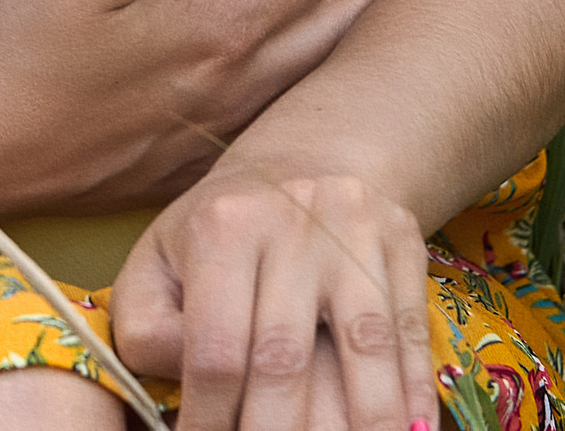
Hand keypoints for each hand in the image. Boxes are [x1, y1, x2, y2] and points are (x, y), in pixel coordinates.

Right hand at [0, 0, 417, 219]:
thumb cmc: (17, 54)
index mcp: (215, 37)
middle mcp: (236, 92)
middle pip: (336, 27)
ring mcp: (220, 134)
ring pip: (317, 75)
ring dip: (356, 21)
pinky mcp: (194, 162)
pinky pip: (282, 110)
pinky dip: (314, 69)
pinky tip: (306, 56)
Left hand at [111, 162, 437, 430]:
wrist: (304, 160)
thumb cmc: (221, 232)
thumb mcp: (161, 260)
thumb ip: (149, 326)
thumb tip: (183, 383)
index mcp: (222, 227)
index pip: (216, 350)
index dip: (210, 420)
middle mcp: (291, 220)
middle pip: (285, 359)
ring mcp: (354, 229)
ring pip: (364, 350)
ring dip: (361, 425)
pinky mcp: (404, 240)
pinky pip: (414, 334)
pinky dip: (412, 397)